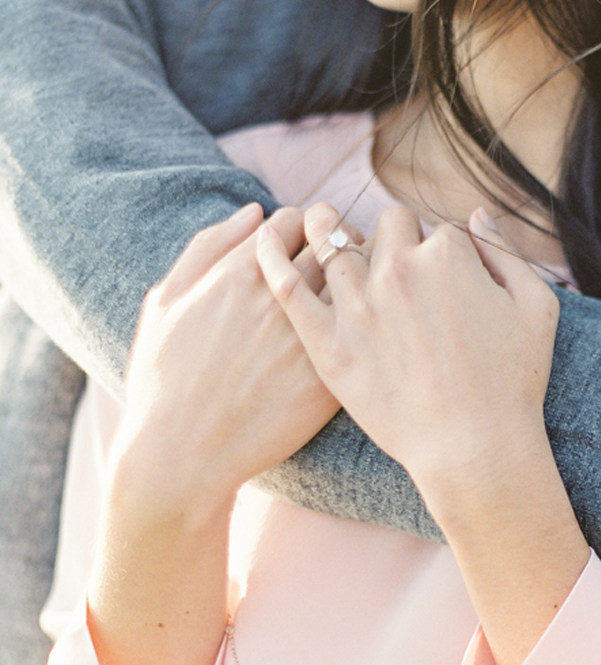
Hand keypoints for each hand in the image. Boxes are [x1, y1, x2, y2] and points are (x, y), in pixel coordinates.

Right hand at [117, 202, 338, 512]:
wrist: (182, 452)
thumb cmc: (164, 377)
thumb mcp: (166, 301)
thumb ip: (209, 247)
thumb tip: (254, 213)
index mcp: (239, 270)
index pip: (295, 219)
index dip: (305, 230)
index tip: (306, 249)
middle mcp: (277, 296)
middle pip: (335, 243)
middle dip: (342, 248)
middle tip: (345, 268)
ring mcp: (308, 336)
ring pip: (359, 284)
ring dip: (364, 283)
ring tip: (361, 298)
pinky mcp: (329, 377)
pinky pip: (367, 332)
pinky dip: (372, 326)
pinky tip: (366, 339)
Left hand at [256, 201, 561, 510]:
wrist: (475, 449)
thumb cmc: (513, 384)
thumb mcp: (536, 308)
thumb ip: (507, 252)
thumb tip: (476, 216)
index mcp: (448, 253)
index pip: (435, 228)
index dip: (439, 250)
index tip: (440, 276)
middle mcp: (399, 268)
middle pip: (386, 227)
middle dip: (391, 238)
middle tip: (392, 265)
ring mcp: (358, 304)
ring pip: (330, 240)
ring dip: (327, 227)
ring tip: (321, 226)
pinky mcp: (327, 342)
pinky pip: (287, 283)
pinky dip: (272, 254)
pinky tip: (266, 238)